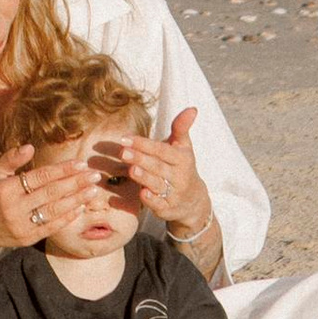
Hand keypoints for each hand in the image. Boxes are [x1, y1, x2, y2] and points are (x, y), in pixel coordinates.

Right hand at [0, 135, 102, 255]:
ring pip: (54, 211)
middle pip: (51, 193)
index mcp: (7, 189)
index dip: (62, 170)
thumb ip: (11, 159)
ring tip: (92, 190)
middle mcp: (15, 208)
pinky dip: (67, 217)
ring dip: (76, 200)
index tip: (81, 163)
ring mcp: (22, 225)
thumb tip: (30, 147)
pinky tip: (80, 207)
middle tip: (94, 175)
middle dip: (75, 183)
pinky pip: (51, 227)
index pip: (40, 177)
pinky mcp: (27, 239)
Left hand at [93, 106, 215, 253]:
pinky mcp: (169, 209)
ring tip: (131, 170)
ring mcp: (175, 194)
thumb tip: (192, 108)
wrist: (194, 201)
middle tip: (123, 151)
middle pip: (157, 167)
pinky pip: (159, 205)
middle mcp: (180, 177)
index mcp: (182, 159)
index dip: (144, 144)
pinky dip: (151, 201)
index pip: (161, 150)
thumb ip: (182, 128)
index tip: (125, 138)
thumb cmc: (182, 167)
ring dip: (144, 178)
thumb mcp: (184, 148)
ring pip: (158, 185)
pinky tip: (142, 194)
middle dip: (140, 159)